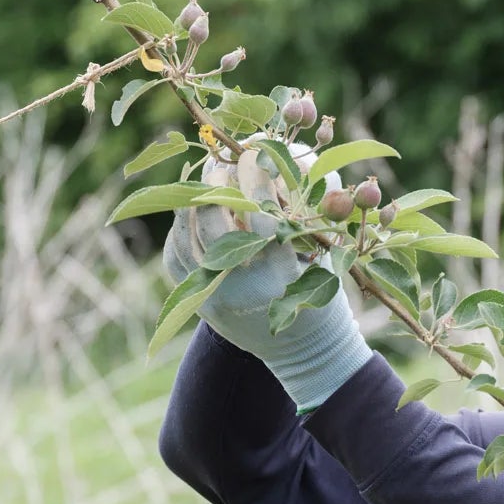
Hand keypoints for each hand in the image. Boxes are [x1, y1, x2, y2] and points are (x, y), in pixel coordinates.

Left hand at [160, 149, 372, 411]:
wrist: (303, 352)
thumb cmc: (322, 295)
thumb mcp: (325, 258)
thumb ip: (306, 215)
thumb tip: (290, 159)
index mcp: (280, 274)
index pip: (260, 212)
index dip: (255, 175)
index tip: (257, 151)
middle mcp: (242, 286)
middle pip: (213, 220)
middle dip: (215, 181)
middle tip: (221, 159)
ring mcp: (214, 296)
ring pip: (187, 235)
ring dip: (193, 199)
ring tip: (206, 178)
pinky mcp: (199, 302)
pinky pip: (177, 254)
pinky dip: (181, 227)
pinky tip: (193, 208)